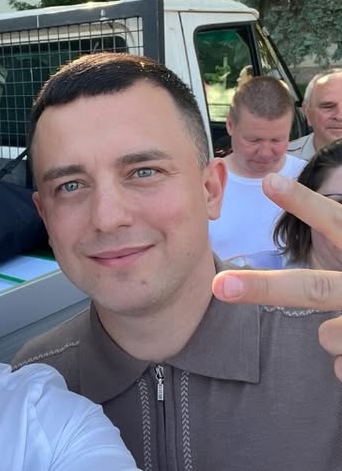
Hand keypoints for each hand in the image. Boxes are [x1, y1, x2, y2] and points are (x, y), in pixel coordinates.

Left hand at [212, 173, 341, 378]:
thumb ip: (337, 250)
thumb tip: (298, 239)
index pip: (336, 223)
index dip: (303, 203)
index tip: (268, 182)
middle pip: (312, 288)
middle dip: (262, 288)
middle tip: (220, 286)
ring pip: (326, 336)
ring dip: (333, 337)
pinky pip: (341, 367)